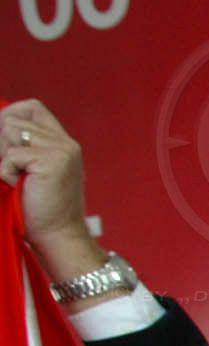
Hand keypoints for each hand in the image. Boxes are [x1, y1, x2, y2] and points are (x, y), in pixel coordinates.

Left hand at [0, 99, 107, 285]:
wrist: (57, 237)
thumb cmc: (40, 210)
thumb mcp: (32, 170)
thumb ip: (22, 146)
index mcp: (63, 143)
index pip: (32, 108)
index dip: (11, 116)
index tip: (5, 145)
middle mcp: (66, 142)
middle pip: (14, 117)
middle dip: (2, 141)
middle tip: (13, 170)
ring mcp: (62, 150)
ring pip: (10, 130)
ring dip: (4, 157)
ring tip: (19, 179)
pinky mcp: (53, 161)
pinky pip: (11, 155)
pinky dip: (6, 172)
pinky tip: (20, 187)